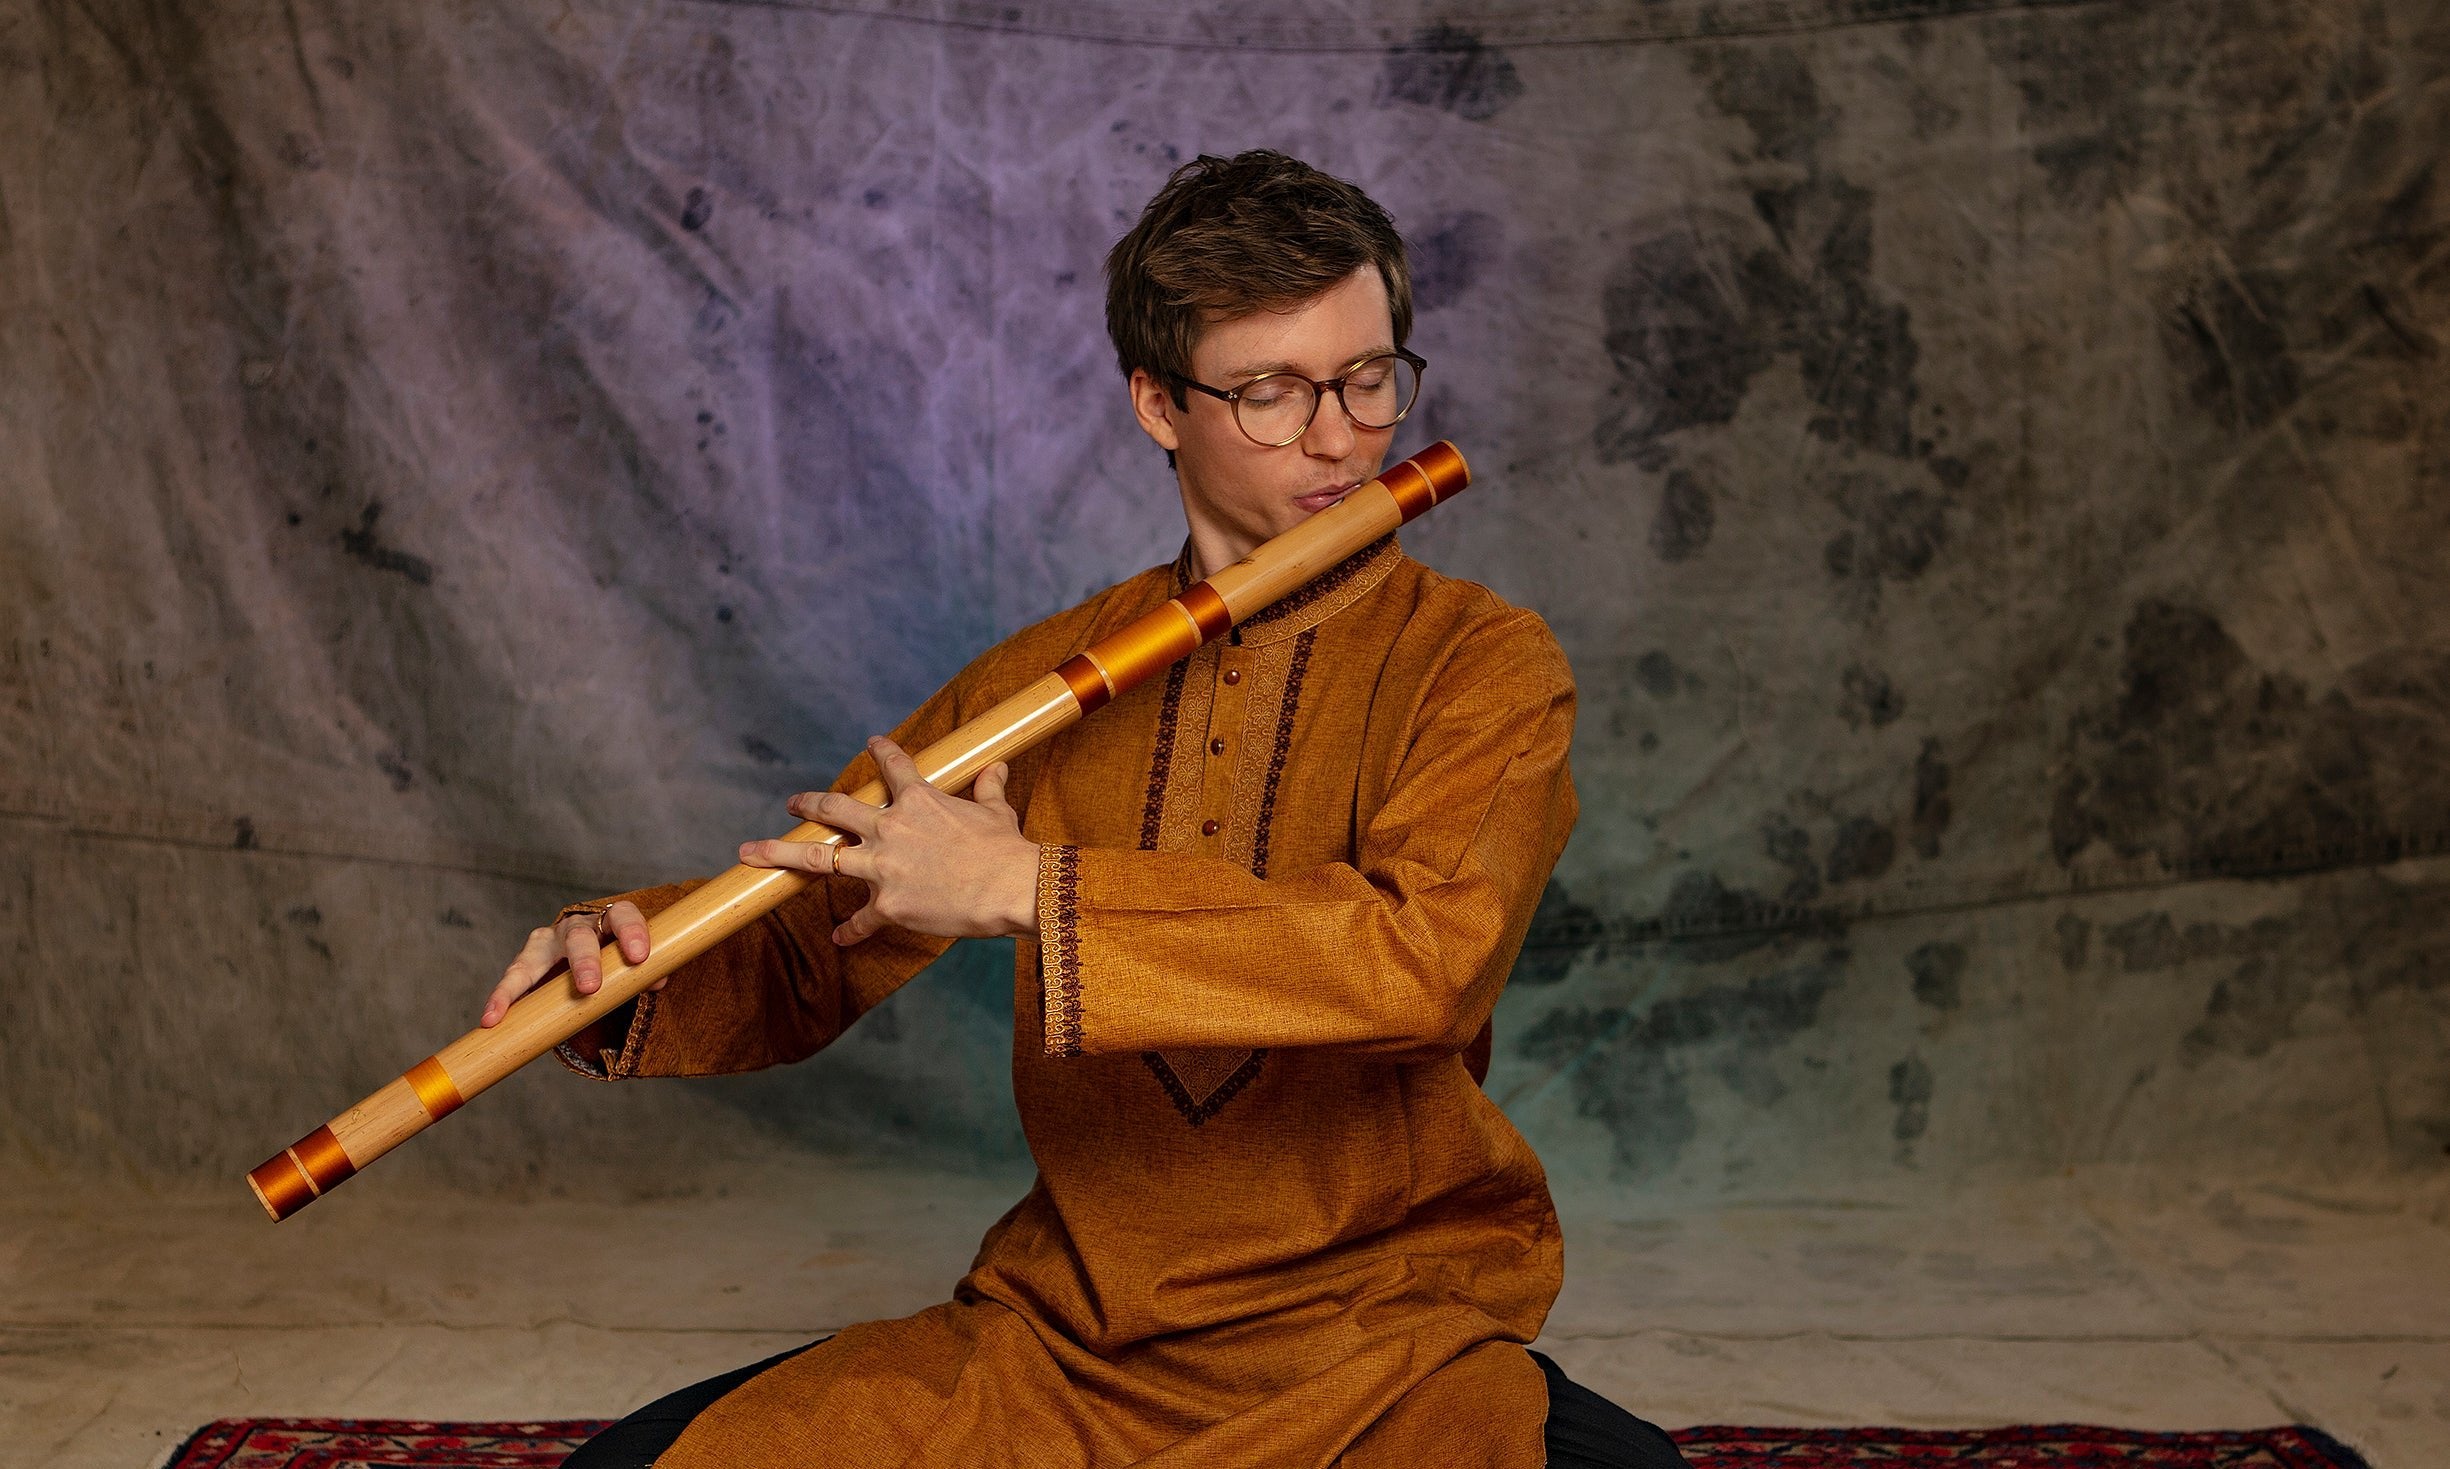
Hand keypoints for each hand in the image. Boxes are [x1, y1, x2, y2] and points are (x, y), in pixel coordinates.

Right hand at [478, 900, 662, 1026]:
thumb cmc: (618, 961)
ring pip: (535, 956)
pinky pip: (512, 979)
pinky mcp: (527, 962)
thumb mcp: (633, 964)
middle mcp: (576, 928)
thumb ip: (644, 972)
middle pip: (580, 937)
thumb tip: (659, 980)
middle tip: (590, 988)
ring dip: (523, 983)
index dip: (632, 933)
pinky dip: (501, 998)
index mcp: (609, 921)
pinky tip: (491, 1018)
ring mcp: (547, 943)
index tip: (639, 957)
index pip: (623, 916)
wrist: (594, 959)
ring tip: (510, 1010)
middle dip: (584, 962)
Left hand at [739, 735, 1039, 945]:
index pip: (894, 766)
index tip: (870, 743)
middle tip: (791, 803)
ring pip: (820, 857)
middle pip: (835, 808)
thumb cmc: (1006, 849)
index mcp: (919, 801)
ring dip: (782, 854)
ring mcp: (883, 868)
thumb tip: (997, 767)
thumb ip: (989, 788)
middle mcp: (891, 829)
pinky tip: (839, 938)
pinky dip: (850, 931)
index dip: (881, 752)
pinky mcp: (888, 905)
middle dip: (808, 803)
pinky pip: (861, 920)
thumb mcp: (998, 812)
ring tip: (753, 853)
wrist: (1011, 887)